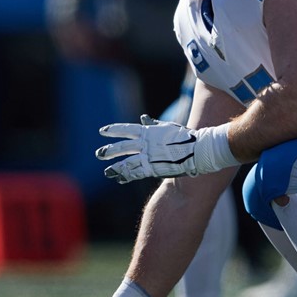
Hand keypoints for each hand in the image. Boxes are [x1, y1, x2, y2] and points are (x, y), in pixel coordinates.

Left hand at [95, 115, 236, 182]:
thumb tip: (143, 118)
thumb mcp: (167, 127)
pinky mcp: (154, 169)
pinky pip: (137, 173)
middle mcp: (146, 144)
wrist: (197, 150)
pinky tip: (120, 179)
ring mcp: (149, 157)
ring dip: (116, 167)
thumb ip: (153, 124)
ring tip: (107, 171)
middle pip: (123, 147)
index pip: (126, 129)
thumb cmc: (184, 136)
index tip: (102, 131)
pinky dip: (127, 176)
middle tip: (99, 154)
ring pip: (127, 162)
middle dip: (109, 151)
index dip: (113, 130)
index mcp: (148, 132)